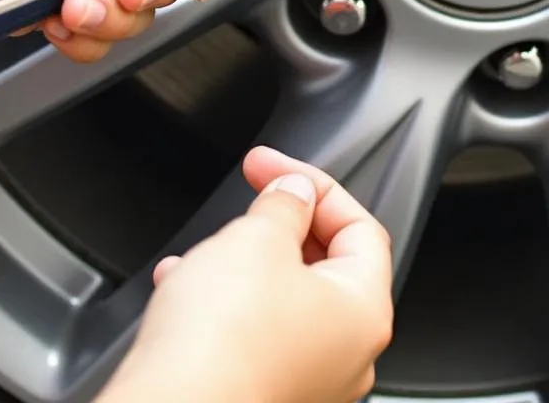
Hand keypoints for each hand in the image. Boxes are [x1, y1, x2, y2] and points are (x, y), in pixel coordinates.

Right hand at [98, 147, 393, 402]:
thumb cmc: (221, 345)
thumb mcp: (258, 238)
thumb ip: (285, 204)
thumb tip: (294, 193)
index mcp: (365, 311)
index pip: (359, 226)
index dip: (314, 186)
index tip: (273, 168)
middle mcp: (346, 356)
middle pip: (323, 265)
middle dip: (279, 228)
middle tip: (249, 203)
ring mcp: (306, 383)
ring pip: (280, 301)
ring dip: (243, 266)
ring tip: (207, 251)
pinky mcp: (261, 397)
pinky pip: (251, 338)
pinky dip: (223, 308)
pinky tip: (183, 290)